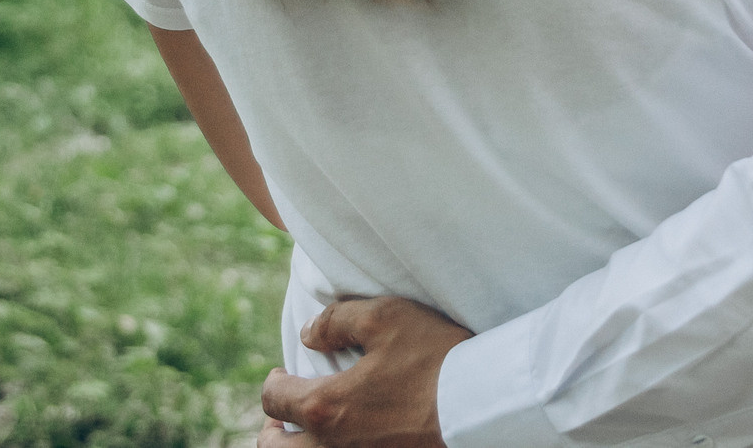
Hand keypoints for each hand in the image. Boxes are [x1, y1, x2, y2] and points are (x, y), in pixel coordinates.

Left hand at [258, 296, 471, 446]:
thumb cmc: (435, 357)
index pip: (275, 399)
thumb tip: (310, 335)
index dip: (273, 382)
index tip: (280, 372)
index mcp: (325, 406)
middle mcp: (333, 445)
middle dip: (271, 431)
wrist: (481, 403)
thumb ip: (337, 321)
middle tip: (280, 416)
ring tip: (307, 432)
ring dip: (296, 447)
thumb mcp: (386, 317)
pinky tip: (346, 437)